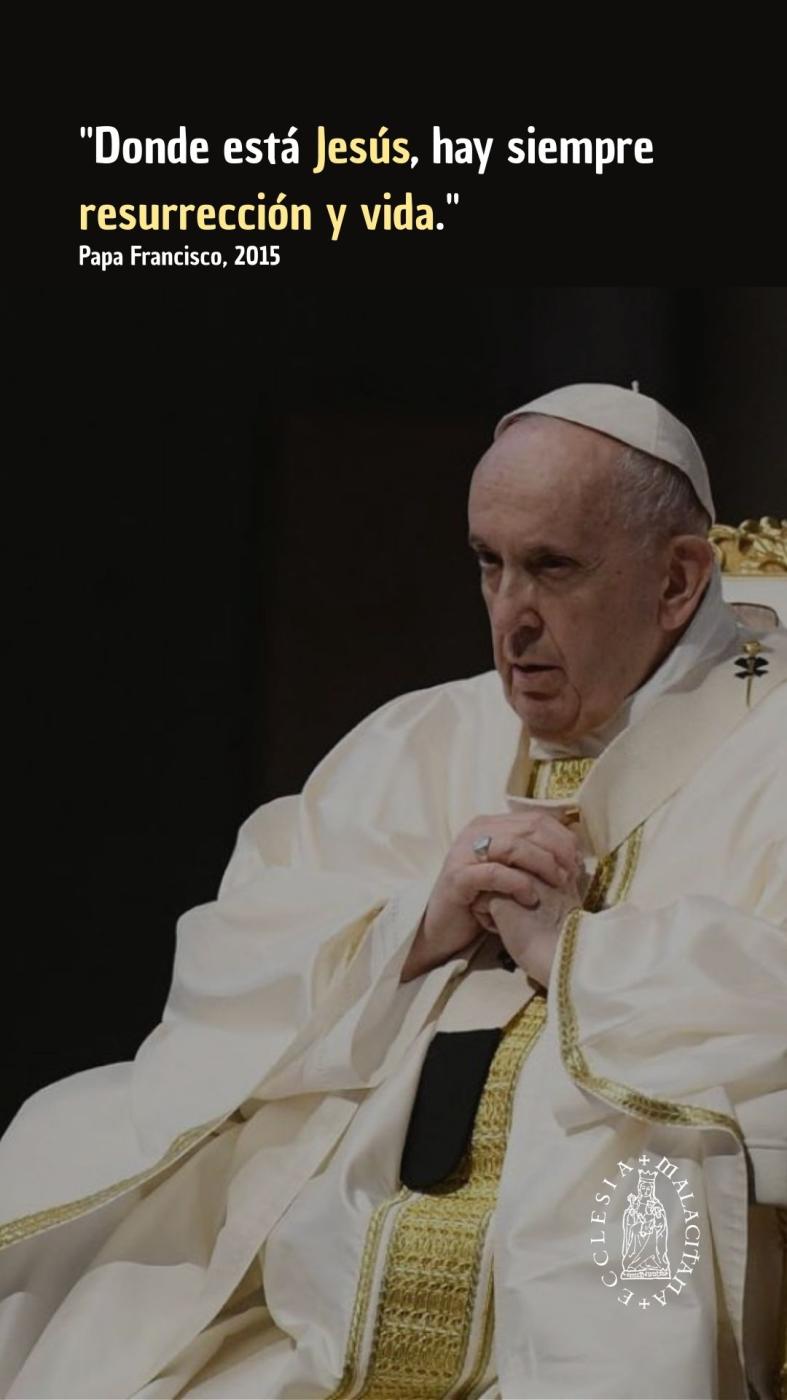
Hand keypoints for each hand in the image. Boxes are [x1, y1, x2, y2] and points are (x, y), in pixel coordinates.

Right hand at [400, 809, 581, 981]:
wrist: (444, 927)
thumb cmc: (482, 900)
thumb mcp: (510, 871)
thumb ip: (532, 855)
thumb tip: (574, 849)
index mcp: (491, 824)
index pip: (536, 818)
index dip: (563, 837)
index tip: (578, 861)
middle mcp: (476, 831)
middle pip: (529, 828)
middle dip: (558, 850)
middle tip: (572, 874)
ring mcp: (464, 852)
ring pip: (514, 845)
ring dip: (543, 864)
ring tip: (557, 884)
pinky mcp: (458, 877)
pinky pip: (494, 873)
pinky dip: (518, 883)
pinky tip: (531, 898)